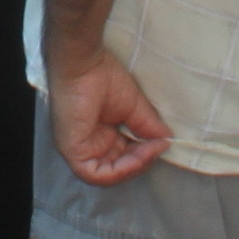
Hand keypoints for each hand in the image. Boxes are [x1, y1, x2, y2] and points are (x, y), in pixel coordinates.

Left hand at [46, 43, 171, 187]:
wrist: (84, 63)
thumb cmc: (102, 77)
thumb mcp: (134, 107)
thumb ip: (148, 127)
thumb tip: (166, 141)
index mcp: (99, 135)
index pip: (123, 158)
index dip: (144, 155)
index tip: (162, 142)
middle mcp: (89, 145)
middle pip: (117, 169)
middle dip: (141, 162)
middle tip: (158, 146)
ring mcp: (79, 150)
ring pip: (108, 175)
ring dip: (133, 166)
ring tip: (149, 149)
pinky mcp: (72, 151)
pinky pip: (96, 174)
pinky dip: (119, 170)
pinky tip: (135, 156)